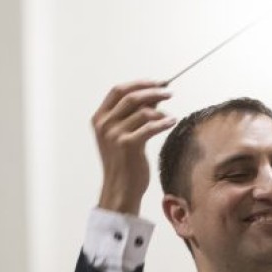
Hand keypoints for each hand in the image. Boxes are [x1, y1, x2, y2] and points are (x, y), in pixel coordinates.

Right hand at [93, 81, 176, 214]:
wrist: (120, 189)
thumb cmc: (123, 163)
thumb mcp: (123, 135)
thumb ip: (133, 115)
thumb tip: (154, 96)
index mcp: (99, 119)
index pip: (118, 90)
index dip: (138, 83)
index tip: (156, 82)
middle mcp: (104, 125)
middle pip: (131, 97)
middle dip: (153, 91)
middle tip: (169, 92)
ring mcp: (114, 135)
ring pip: (142, 111)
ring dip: (160, 109)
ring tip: (169, 116)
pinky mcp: (128, 145)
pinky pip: (150, 126)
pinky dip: (164, 122)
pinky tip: (172, 122)